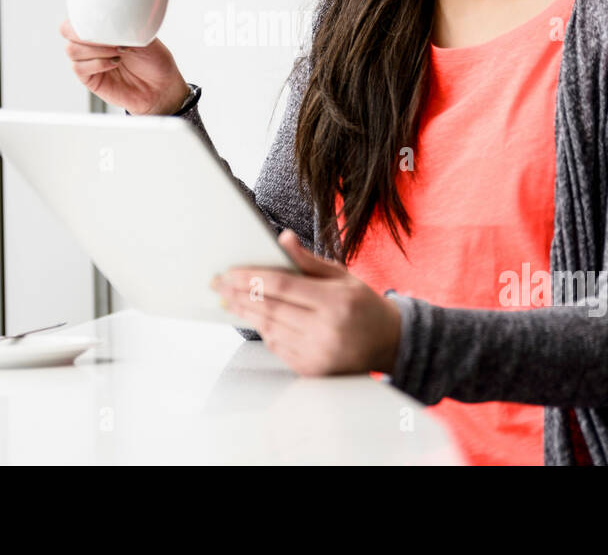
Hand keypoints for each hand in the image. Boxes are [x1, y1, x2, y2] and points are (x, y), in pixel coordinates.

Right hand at [58, 19, 190, 114]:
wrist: (162, 85)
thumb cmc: (153, 59)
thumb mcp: (143, 34)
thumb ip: (124, 24)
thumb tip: (111, 20)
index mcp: (101, 27)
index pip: (77, 15)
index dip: (82, 16)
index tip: (102, 20)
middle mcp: (91, 43)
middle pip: (67, 31)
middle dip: (87, 33)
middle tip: (111, 38)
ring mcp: (89, 60)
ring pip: (72, 49)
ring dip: (96, 49)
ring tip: (118, 51)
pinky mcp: (90, 78)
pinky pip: (79, 68)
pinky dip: (97, 63)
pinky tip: (114, 62)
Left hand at [211, 230, 401, 376]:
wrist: (389, 343)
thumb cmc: (363, 304)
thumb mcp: (342, 275)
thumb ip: (309, 260)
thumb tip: (282, 238)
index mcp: (336, 301)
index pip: (282, 285)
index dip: (251, 277)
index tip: (228, 272)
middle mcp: (326, 330)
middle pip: (270, 308)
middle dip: (238, 294)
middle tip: (218, 284)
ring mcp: (318, 353)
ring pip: (270, 329)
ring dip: (245, 313)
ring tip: (228, 300)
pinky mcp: (312, 370)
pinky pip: (278, 346)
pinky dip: (263, 330)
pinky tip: (253, 317)